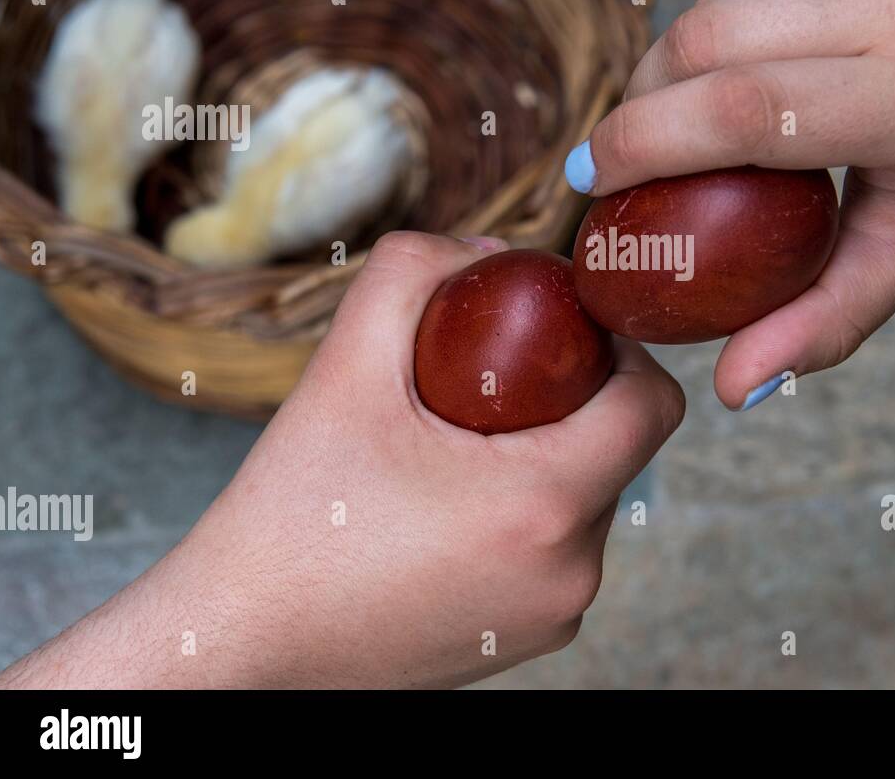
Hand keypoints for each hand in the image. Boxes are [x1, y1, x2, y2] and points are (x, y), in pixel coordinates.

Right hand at [0, 233, 683, 688]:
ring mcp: (556, 615)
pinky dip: (522, 516)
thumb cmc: (289, 518)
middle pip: (619, 448)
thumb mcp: (341, 371)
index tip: (560, 331)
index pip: (653, 403)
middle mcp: (572, 571)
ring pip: (587, 500)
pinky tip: (448, 507)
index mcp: (545, 505)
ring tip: (457, 446)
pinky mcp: (531, 643)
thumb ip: (411, 275)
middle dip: (568, 400)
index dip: (620, 349)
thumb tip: (483, 249)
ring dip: (543, 458)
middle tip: (487, 380)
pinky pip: (555, 552)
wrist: (240, 645)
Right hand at [569, 0, 894, 409]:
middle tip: (633, 151)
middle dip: (646, 100)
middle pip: (709, 39)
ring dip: (683, 57)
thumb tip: (732, 391)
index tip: (593, 179)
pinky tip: (768, 47)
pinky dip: (733, 11)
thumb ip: (828, 319)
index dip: (645, 142)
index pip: (745, 109)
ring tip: (700, 108)